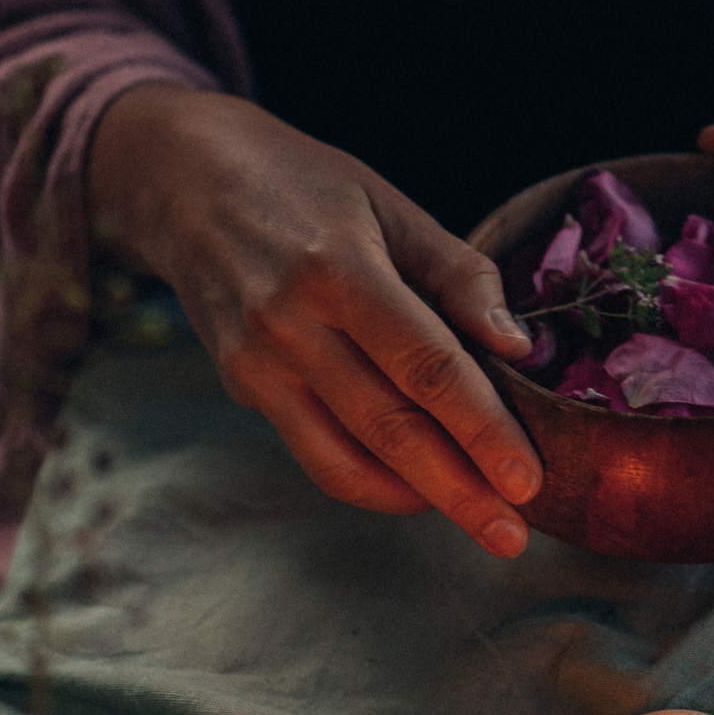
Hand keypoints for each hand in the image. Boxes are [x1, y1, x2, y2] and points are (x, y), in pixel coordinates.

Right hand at [87, 84, 541, 556]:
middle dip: (460, 489)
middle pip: (390, 426)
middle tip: (514, 534)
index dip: (481, 428)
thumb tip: (519, 348)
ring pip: (349, 457)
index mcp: (339, 268)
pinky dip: (374, 483)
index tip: (526, 477)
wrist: (186, 180)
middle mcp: (290, 324)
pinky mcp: (243, 387)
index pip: (426, 366)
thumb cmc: (305, 186)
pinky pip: (317, 454)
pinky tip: (422, 490)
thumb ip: (459, 277)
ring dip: (421, 499)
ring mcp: (258, 363)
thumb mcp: (391, 206)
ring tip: (483, 522)